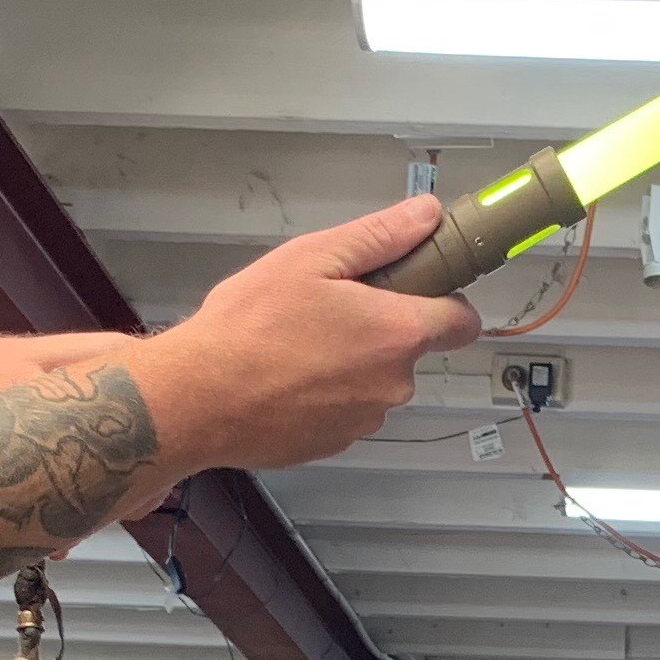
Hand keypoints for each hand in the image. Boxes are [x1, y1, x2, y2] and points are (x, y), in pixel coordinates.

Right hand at [132, 195, 478, 476]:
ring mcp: (365, 420)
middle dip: (379, 327)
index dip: (445, 299)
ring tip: (295, 343)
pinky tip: (285, 377)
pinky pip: (345, 410)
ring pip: (375, 380)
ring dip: (349, 362)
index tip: (416, 287)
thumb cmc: (249, 326)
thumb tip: (428, 215)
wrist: (197, 400)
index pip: (463, 321)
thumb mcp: (313, 258)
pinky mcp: (335, 444)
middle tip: (325, 307)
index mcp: (398, 333)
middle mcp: (394, 384)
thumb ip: (380, 236)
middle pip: (410, 348)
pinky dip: (324, 394)